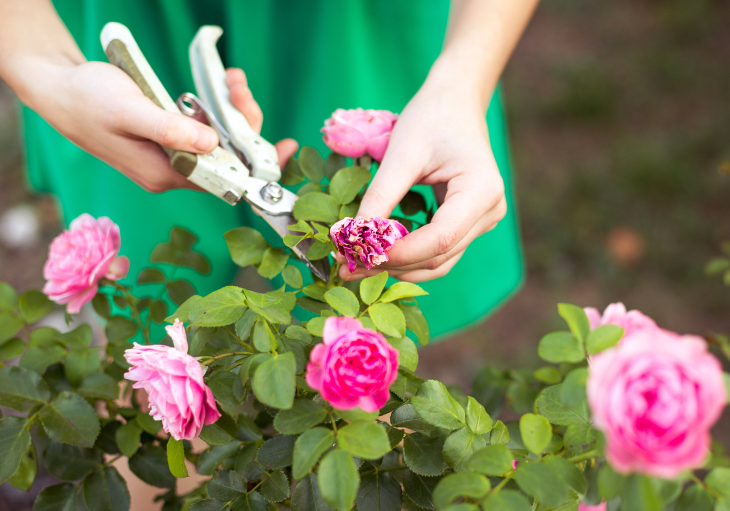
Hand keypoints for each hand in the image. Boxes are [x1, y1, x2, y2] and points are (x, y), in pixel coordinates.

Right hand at [27, 62, 296, 191]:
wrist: (60, 91)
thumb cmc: (89, 101)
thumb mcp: (130, 111)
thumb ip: (170, 130)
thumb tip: (213, 144)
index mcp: (164, 174)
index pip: (223, 179)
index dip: (256, 166)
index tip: (285, 149)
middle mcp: (172, 171)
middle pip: (226, 157)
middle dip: (242, 122)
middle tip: (239, 85)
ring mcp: (171, 155)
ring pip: (218, 141)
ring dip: (231, 111)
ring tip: (231, 79)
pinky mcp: (170, 139)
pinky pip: (205, 129)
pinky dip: (216, 109)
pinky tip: (220, 86)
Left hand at [339, 75, 506, 282]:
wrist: (454, 103)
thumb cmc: (431, 119)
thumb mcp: (401, 154)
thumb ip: (381, 196)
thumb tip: (353, 236)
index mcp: (482, 190)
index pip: (440, 239)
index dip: (400, 253)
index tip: (360, 255)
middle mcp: (489, 212)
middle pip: (439, 256)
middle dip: (392, 264)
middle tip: (347, 266)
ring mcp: (482, 221)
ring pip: (439, 262)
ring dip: (398, 267)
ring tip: (357, 265)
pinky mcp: (468, 225)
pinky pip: (438, 251)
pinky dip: (408, 257)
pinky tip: (377, 255)